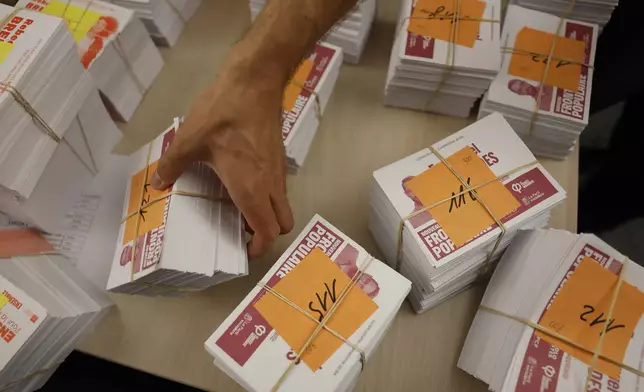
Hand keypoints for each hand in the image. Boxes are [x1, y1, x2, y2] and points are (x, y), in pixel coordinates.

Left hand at [151, 44, 293, 257]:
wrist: (255, 81)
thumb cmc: (224, 113)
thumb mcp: (190, 139)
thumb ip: (173, 164)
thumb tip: (158, 184)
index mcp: (251, 188)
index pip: (267, 231)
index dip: (258, 248)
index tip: (242, 252)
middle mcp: (270, 184)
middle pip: (282, 223)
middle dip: (266, 234)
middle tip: (241, 232)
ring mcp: (278, 171)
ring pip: (282, 205)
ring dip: (266, 214)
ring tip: (238, 209)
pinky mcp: (279, 157)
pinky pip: (278, 188)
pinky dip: (267, 196)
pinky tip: (242, 181)